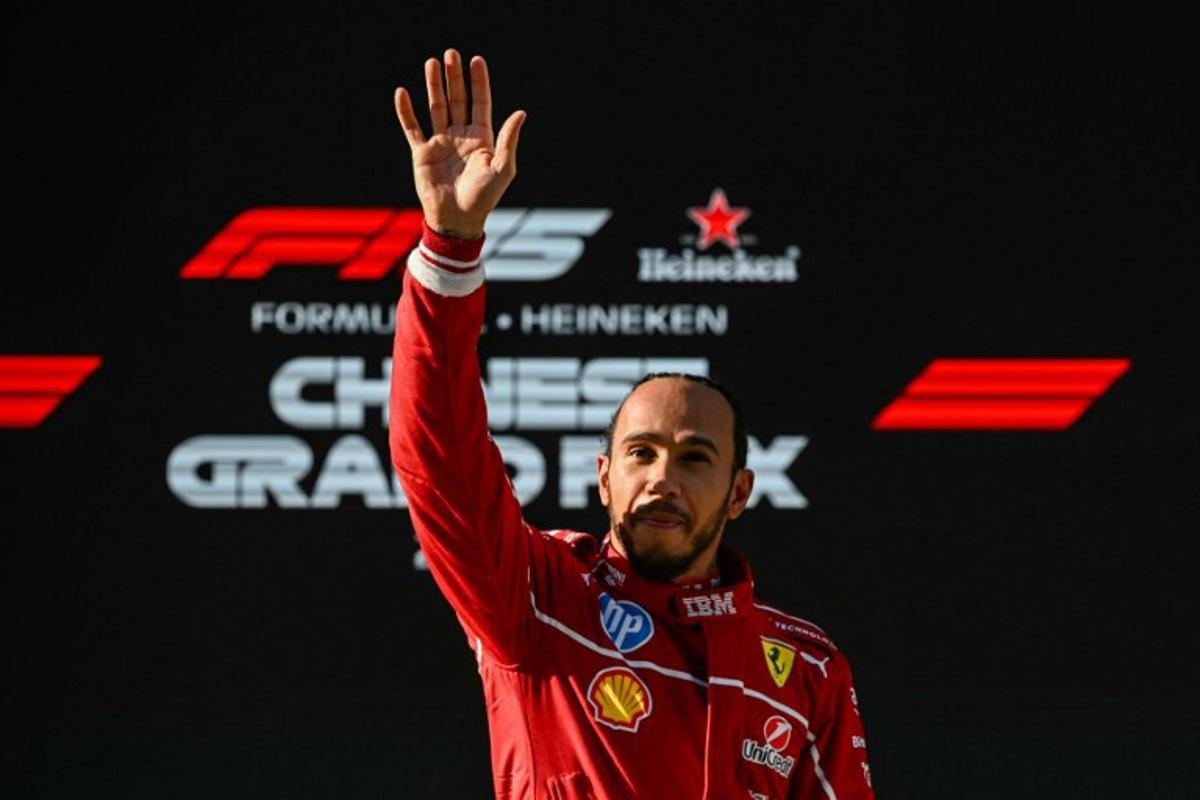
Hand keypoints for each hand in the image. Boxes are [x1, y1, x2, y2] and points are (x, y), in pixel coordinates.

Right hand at [393, 49, 525, 239]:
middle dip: (454, 77)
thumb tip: (521, 113)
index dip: (479, 83)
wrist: (457, 220)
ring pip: (436, 108)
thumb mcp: (502, 168)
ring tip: (431, 63)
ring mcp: (441, 143)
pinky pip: (412, 128)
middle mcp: (461, 137)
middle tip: (451, 53)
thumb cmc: (484, 198)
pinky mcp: (422, 153)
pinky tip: (402, 92)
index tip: (477, 60)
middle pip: (457, 100)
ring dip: (433, 86)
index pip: (481, 103)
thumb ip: (508, 140)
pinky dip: (406, 111)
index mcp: (482, 139)